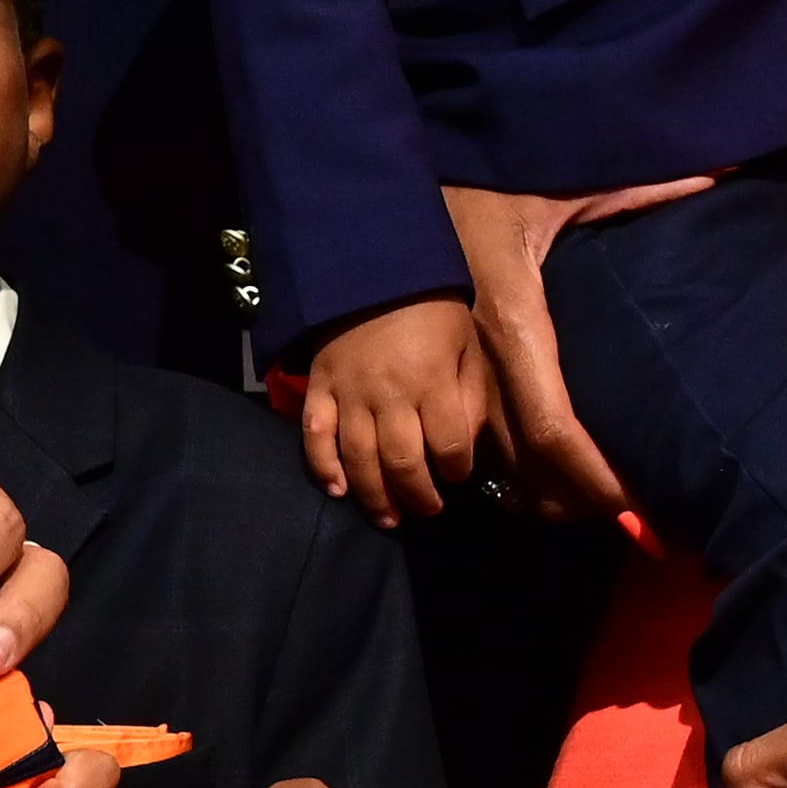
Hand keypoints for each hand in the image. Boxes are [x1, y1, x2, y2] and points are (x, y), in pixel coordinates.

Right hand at [298, 297, 499, 528]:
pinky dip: (323, 468)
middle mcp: (390, 394)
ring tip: (390, 519)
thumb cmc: (431, 309)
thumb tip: (463, 444)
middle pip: (404, 463)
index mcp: (433, 380)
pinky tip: (338, 491)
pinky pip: (315, 436)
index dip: (457, 471)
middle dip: (420, 496)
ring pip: (360, 460)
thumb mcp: (466, 344)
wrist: (373, 269)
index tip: (458, 475)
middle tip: (428, 509)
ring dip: (376, 497)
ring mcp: (349, 393)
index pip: (450, 446)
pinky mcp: (319, 388)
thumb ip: (470, 395)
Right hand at [444, 181, 715, 520]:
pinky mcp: (431, 375)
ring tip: (584, 503)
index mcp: (515, 322)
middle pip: (524, 461)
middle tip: (623, 511)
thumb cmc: (484, 187)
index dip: (592, 474)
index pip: (553, 426)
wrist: (395, 190)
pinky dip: (496, 472)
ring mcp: (448, 374)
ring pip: (490, 463)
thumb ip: (636, 190)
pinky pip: (460, 443)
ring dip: (535, 493)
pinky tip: (526, 481)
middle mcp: (477, 363)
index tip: (633, 500)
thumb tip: (712, 177)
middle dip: (572, 497)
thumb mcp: (562, 187)